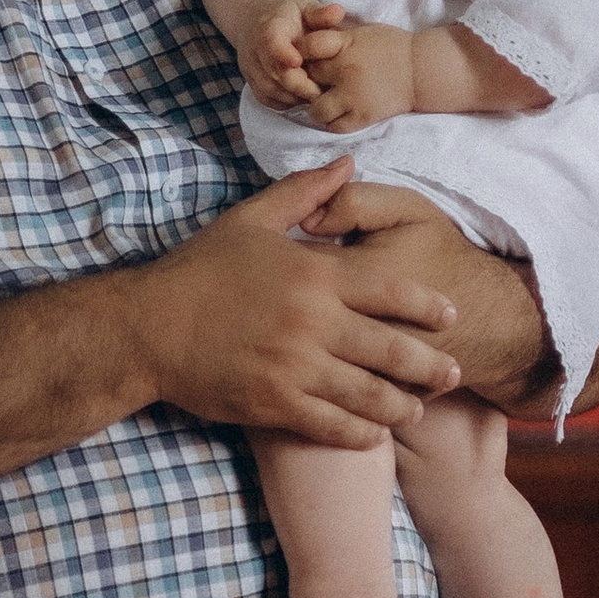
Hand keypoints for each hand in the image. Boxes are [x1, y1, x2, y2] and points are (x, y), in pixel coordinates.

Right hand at [131, 162, 461, 446]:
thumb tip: (347, 162)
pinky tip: (373, 435)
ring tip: (416, 411)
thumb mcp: (250, 221)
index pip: (392, 291)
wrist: (147, 328)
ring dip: (403, 407)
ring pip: (370, 395)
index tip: (451, 316)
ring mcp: (295, 368)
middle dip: (431, 367)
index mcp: (314, 276)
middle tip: (451, 374)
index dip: (429, 306)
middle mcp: (313, 323)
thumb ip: (304, 193)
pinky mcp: (275, 404)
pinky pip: (333, 426)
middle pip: (393, 350)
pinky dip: (361, 434)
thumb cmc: (198, 272)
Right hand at [237, 0, 349, 108]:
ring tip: (317, 93)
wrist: (252, 20)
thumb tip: (338, 13)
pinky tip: (302, 96)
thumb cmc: (286, 15)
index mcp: (270, 29)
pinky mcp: (251, 83)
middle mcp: (255, 51)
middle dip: (302, 86)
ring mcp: (251, 69)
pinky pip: (268, 100)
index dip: (284, 55)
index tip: (298, 62)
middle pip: (276, 75)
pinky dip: (286, 102)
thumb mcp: (304, 7)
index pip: (272, 44)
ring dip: (296, 96)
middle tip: (325, 90)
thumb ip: (320, 14)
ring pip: (272, 91)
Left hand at [297, 19, 419, 130]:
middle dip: (308, 80)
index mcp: (345, 45)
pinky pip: (334, 126)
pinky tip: (337, 113)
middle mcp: (346, 70)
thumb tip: (305, 46)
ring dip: (317, 107)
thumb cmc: (391, 47)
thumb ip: (335, 39)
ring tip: (325, 101)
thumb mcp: (361, 33)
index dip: (301, 53)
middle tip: (315, 82)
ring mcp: (353, 96)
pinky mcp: (363, 117)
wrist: (421, 70)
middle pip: (308, 79)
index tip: (305, 58)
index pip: (306, 47)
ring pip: (316, 110)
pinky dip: (332, 122)